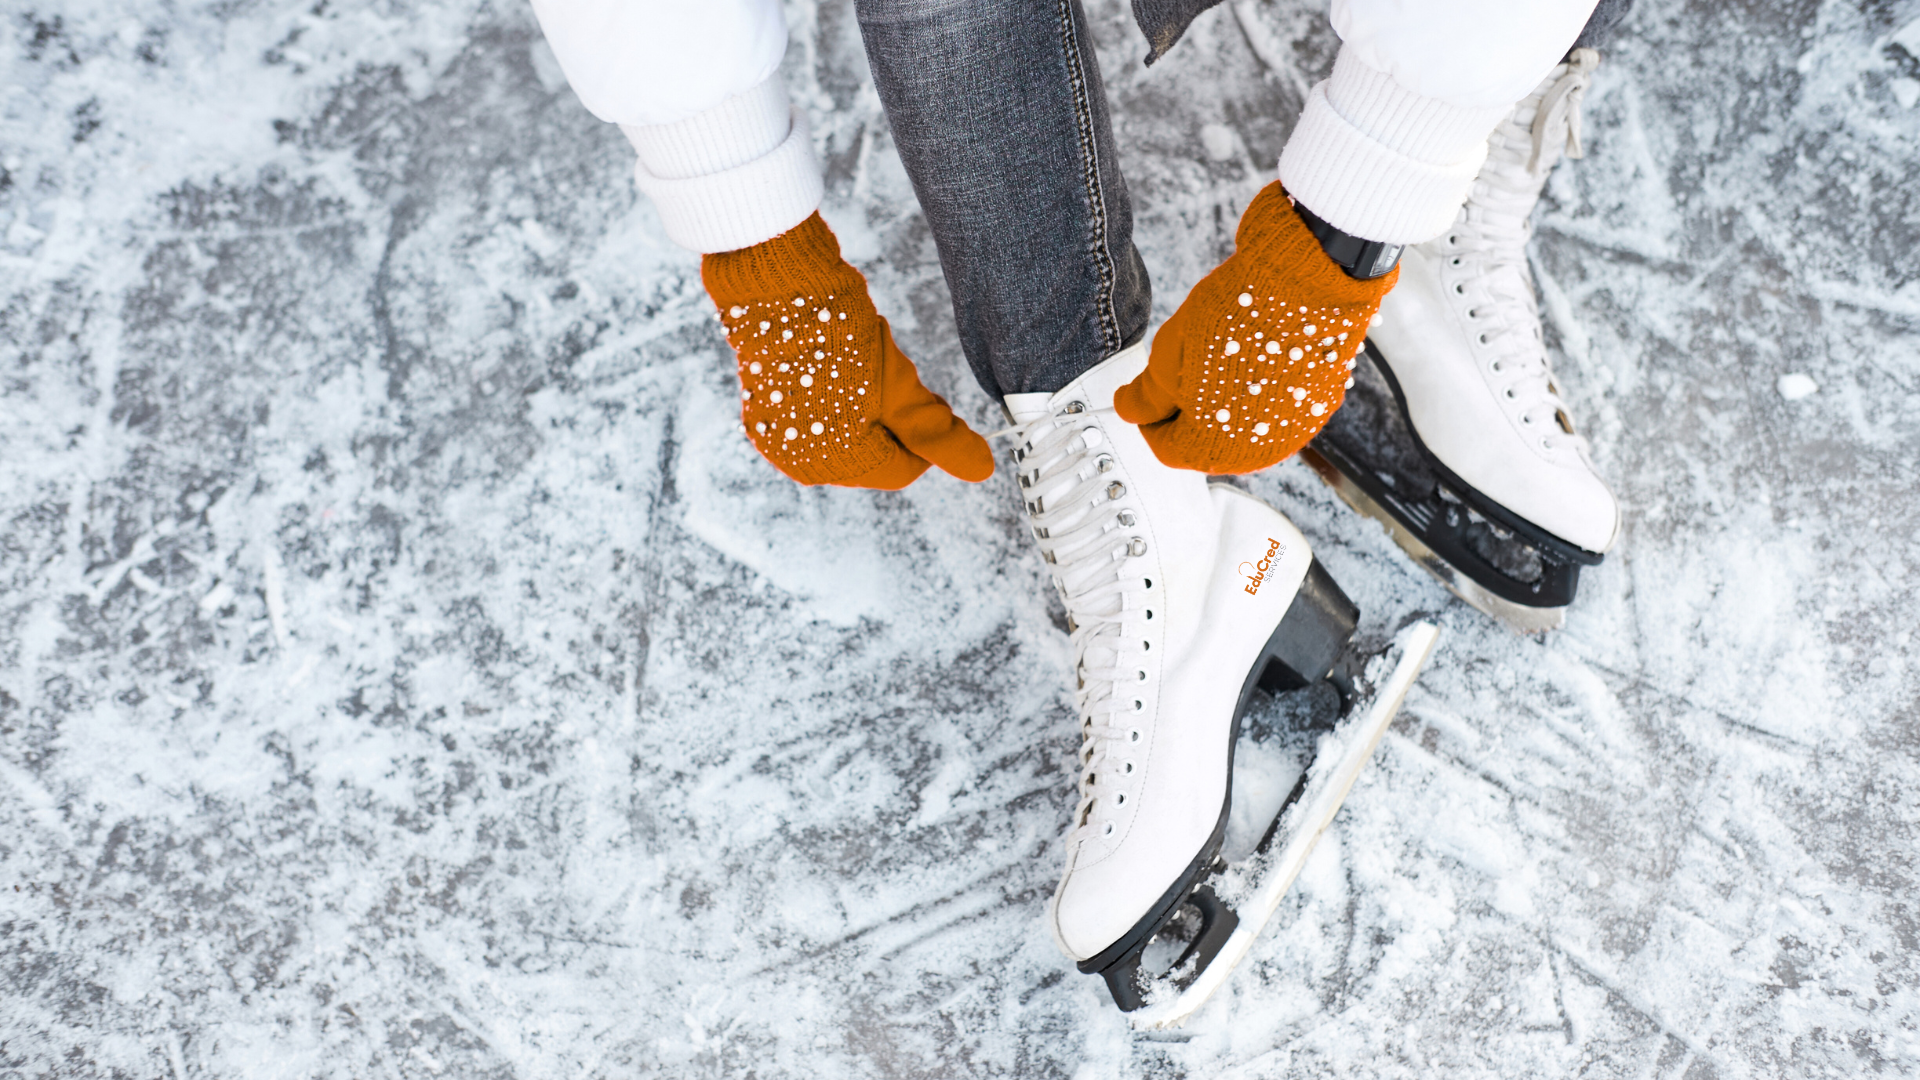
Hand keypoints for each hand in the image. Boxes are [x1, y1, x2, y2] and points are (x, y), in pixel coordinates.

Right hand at [702, 213, 994, 488]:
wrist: (777, 288)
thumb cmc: (841, 338)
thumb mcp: (901, 390)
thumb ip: (939, 436)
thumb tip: (983, 470)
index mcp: (838, 465)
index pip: (903, 470)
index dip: (926, 438)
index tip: (929, 401)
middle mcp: (802, 463)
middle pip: (872, 458)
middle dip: (893, 425)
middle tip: (899, 382)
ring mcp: (778, 439)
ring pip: (845, 439)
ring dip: (865, 413)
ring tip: (863, 370)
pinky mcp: (763, 413)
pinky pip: (814, 421)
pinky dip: (833, 403)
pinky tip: (835, 370)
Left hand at [1114, 182, 1396, 472]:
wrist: (1306, 280)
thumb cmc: (1237, 317)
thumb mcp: (1168, 356)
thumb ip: (1146, 396)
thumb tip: (1129, 410)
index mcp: (1211, 448)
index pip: (1165, 448)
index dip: (1150, 420)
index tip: (1149, 395)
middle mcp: (1257, 452)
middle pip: (1207, 444)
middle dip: (1189, 414)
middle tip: (1184, 372)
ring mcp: (1293, 431)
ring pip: (1244, 428)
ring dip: (1226, 403)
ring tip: (1220, 359)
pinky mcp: (1320, 406)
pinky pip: (1278, 409)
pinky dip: (1262, 392)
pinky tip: (1254, 357)